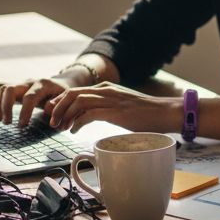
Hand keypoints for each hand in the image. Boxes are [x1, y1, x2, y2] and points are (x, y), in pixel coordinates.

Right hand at [0, 74, 84, 125]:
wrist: (62, 84)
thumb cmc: (64, 95)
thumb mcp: (66, 100)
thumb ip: (59, 106)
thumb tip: (48, 112)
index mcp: (44, 84)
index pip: (30, 96)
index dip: (25, 111)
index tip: (22, 125)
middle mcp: (30, 82)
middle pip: (11, 89)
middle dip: (6, 106)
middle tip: (8, 123)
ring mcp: (22, 84)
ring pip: (4, 89)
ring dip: (0, 106)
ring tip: (1, 121)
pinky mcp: (17, 88)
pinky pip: (3, 93)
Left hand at [45, 82, 181, 133]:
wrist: (167, 112)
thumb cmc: (148, 114)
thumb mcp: (124, 107)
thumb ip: (109, 109)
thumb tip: (95, 119)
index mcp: (107, 88)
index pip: (76, 91)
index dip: (61, 102)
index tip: (55, 115)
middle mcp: (106, 90)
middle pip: (72, 93)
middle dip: (58, 107)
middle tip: (52, 122)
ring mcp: (111, 100)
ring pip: (77, 102)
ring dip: (64, 115)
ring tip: (60, 128)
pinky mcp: (116, 112)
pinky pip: (88, 114)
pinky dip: (77, 122)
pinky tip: (74, 131)